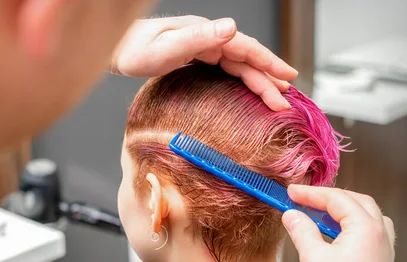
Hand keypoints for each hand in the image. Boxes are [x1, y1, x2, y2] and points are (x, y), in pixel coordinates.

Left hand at [110, 15, 296, 110]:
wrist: (118, 50)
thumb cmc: (136, 50)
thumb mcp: (167, 47)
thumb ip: (199, 37)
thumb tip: (231, 27)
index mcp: (205, 33)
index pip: (245, 47)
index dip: (268, 62)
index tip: (288, 77)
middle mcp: (208, 38)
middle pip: (246, 59)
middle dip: (268, 78)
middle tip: (286, 99)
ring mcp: (202, 47)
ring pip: (238, 65)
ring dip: (258, 80)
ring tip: (276, 96)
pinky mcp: (196, 57)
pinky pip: (226, 68)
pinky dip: (242, 78)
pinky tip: (248, 87)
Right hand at [282, 185, 395, 261]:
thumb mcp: (313, 258)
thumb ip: (302, 232)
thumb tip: (292, 216)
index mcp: (366, 228)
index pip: (336, 198)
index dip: (310, 194)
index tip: (291, 193)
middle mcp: (380, 235)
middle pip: (355, 201)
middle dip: (328, 197)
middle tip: (304, 199)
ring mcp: (383, 248)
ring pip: (367, 215)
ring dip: (342, 210)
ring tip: (319, 214)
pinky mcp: (380, 260)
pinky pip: (370, 232)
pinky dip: (352, 225)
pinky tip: (336, 235)